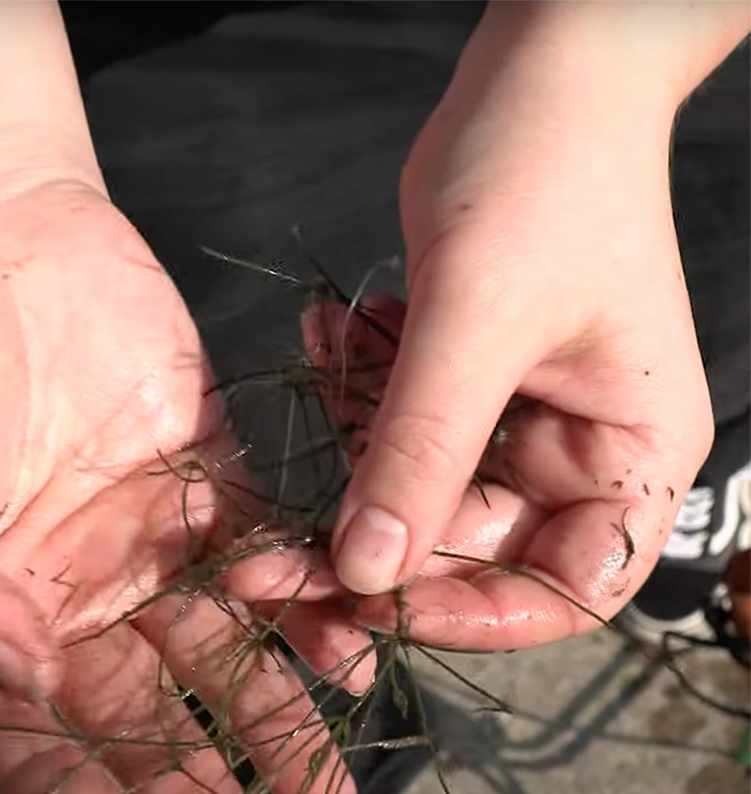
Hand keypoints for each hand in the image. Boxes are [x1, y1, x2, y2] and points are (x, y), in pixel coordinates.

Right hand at [0, 180, 358, 793]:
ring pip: (216, 650)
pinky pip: (266, 557)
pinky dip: (305, 607)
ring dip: (271, 721)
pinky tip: (348, 657)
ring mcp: (142, 537)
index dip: (51, 784)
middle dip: (198, 789)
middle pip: (136, 712)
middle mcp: (65, 588)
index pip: (11, 725)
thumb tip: (17, 676)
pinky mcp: (208, 476)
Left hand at [324, 4, 717, 648]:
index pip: (568, 589)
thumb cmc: (546, 176)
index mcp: (630, 455)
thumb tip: (367, 573)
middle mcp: (576, 454)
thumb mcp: (479, 319)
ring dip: (348, 445)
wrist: (537, 76)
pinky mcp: (457, 385)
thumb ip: (422, 450)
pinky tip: (331, 328)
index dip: (478, 616)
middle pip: (467, 550)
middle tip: (264, 555)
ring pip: (412, 487)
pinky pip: (391, 424)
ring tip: (321, 358)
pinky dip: (354, 386)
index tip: (379, 606)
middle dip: (367, 537)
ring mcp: (512, 420)